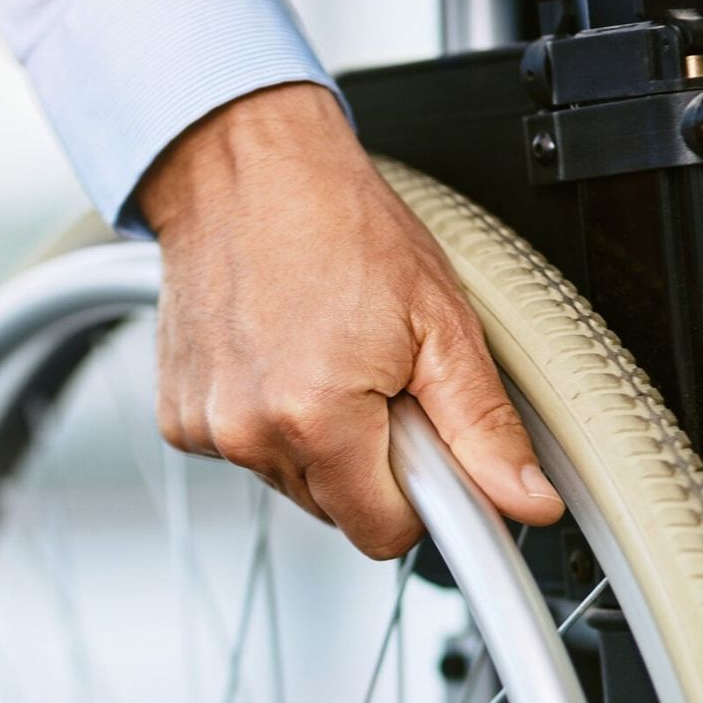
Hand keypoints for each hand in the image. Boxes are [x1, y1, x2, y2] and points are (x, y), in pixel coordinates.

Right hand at [137, 82, 563, 557]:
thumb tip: (525, 499)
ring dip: (319, 437)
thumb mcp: (438, 322)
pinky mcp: (178, 417)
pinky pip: (246, 450)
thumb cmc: (335, 224)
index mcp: (317, 418)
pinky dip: (269, 418)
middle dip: (370, 457)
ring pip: (293, 480)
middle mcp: (249, 432)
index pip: (385, 533)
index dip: (421, 494)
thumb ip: (483, 427)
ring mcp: (205, 427)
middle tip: (377, 377)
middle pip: (338, 508)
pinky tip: (278, 357)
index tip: (427, 446)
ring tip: (325, 356)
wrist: (243, 168)